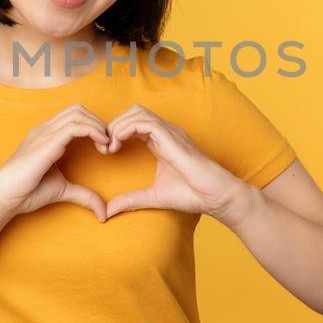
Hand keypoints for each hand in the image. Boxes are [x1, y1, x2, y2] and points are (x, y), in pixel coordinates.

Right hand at [0, 103, 111, 221]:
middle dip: (98, 122)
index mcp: (46, 136)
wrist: (2, 197)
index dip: (93, 125)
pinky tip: (101, 146)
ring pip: (78, 113)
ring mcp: (44, 133)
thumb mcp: (62, 190)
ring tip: (106, 145)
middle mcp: (45, 130)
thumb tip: (103, 212)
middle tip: (108, 144)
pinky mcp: (46, 142)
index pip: (73, 116)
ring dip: (98, 126)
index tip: (105, 146)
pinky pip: (75, 126)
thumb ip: (83, 195)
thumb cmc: (24, 192)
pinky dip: (94, 131)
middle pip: (77, 109)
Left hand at [104, 104, 246, 220]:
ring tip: (111, 146)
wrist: (216, 196)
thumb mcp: (153, 197)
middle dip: (114, 124)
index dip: (116, 131)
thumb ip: (131, 200)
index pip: (134, 122)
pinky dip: (127, 128)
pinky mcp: (173, 138)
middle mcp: (165, 132)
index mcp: (160, 141)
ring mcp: (170, 132)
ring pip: (137, 112)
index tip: (107, 151)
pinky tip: (119, 144)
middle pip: (133, 111)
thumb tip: (108, 211)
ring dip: (119, 125)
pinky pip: (145, 122)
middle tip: (105, 146)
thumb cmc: (192, 194)